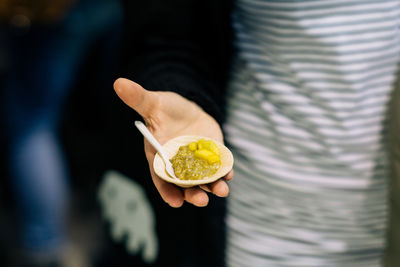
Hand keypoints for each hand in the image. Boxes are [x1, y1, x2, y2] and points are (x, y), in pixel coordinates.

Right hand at [113, 78, 232, 207]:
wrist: (187, 107)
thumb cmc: (166, 109)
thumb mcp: (154, 103)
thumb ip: (139, 98)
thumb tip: (119, 83)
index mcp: (160, 156)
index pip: (162, 178)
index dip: (168, 191)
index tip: (176, 202)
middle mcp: (179, 164)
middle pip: (185, 185)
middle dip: (193, 194)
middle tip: (201, 200)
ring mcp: (197, 162)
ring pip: (205, 181)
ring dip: (213, 187)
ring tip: (221, 190)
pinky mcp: (213, 156)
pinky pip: (219, 168)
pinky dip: (225, 172)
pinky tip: (229, 174)